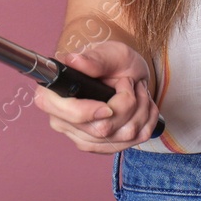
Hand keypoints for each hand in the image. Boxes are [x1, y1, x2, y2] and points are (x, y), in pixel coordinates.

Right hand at [33, 41, 160, 153]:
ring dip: (140, 110)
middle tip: (129, 82)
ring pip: (121, 136)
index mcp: (54, 96)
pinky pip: (133, 142)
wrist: (126, 73)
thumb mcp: (107, 53)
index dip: (87, 112)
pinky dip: (146, 121)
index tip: (108, 106)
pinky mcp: (101, 147)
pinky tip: (143, 105)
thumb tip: (74, 60)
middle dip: (126, 104)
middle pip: (101, 129)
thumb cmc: (111, 61)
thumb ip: (93, 59)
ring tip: (137, 90)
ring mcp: (82, 137)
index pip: (66, 113)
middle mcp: (63, 121)